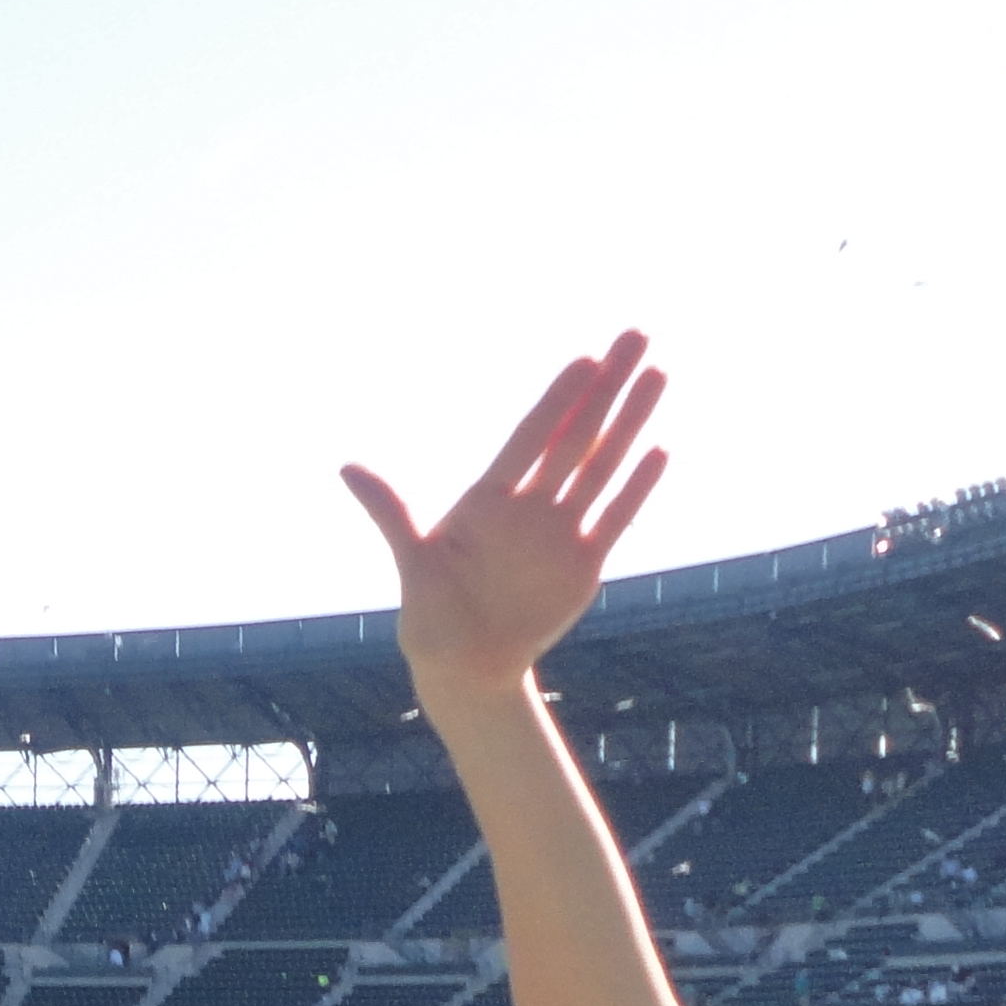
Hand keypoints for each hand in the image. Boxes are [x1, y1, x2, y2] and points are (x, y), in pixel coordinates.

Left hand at [342, 333, 668, 707]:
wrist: (465, 668)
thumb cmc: (432, 615)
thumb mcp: (413, 562)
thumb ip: (390, 512)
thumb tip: (346, 466)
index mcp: (487, 500)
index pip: (530, 437)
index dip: (557, 399)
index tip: (585, 359)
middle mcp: (529, 507)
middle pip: (574, 436)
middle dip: (605, 388)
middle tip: (635, 336)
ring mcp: (559, 533)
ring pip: (602, 466)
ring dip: (630, 423)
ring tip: (657, 375)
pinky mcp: (583, 566)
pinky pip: (615, 519)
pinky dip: (636, 489)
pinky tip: (658, 450)